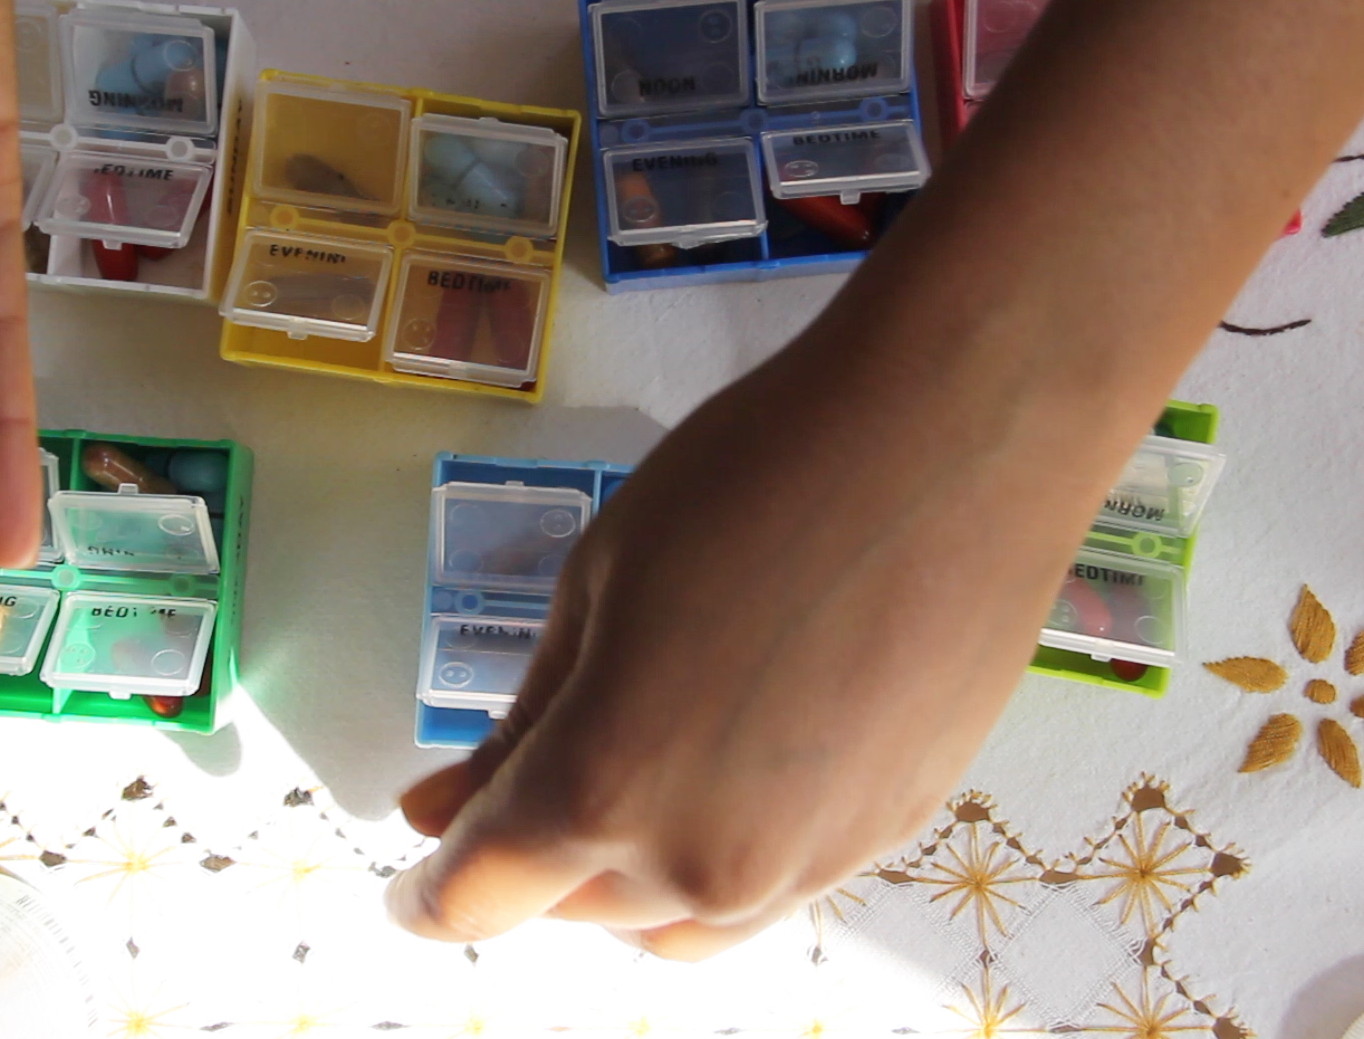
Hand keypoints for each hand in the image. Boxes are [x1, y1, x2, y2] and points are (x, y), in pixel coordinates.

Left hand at [389, 329, 1107, 960]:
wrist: (955, 438)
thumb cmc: (751, 479)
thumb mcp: (595, 587)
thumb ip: (519, 727)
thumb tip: (436, 814)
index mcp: (607, 786)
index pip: (480, 898)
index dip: (425, 896)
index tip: (408, 878)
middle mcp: (705, 860)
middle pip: (576, 914)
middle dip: (532, 863)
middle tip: (524, 777)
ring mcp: (809, 864)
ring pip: (676, 925)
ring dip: (624, 880)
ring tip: (629, 774)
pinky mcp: (890, 837)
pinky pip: (769, 893)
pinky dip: (715, 859)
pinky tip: (728, 765)